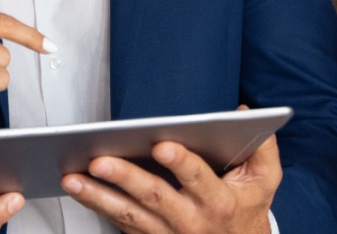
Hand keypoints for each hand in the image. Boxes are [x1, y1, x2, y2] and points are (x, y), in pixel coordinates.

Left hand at [60, 112, 280, 233]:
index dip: (180, 163)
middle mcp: (191, 220)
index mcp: (219, 201)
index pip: (198, 179)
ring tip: (72, 178)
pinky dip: (97, 207)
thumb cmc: (246, 210)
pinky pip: (120, 223)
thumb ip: (262, 147)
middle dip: (125, 177)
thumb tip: (246, 114)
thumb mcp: (264, 182)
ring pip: (128, 214)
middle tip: (99, 160)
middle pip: (154, 197)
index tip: (162, 145)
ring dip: (98, 196)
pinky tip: (78, 189)